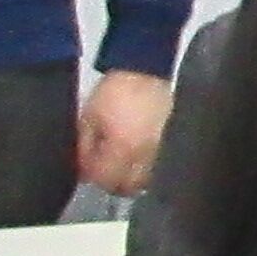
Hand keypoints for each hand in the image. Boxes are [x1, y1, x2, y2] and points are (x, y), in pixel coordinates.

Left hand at [74, 70, 171, 198]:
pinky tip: (139, 157)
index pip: (105, 179)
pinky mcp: (174, 142)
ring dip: (131, 178)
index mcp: (124, 148)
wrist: (146, 67)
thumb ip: (84, 146)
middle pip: (127, 187)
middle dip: (112, 182)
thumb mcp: (89, 116)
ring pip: (145, 181)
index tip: (85, 168)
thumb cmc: (115, 91)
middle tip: (103, 169)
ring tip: (122, 164)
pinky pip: (159, 167)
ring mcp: (164, 150)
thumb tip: (82, 169)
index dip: (91, 175)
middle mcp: (147, 156)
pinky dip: (147, 168)